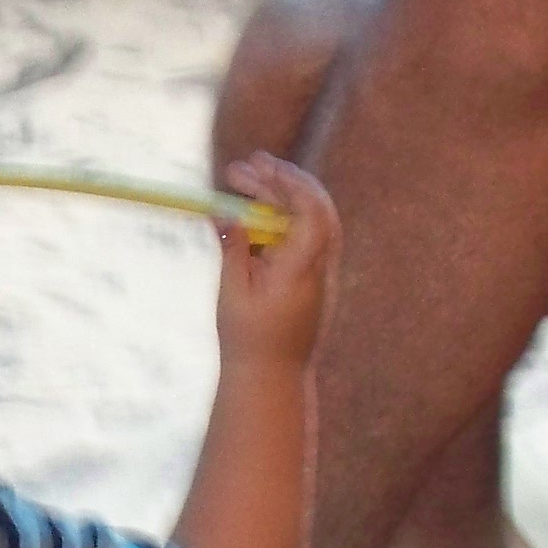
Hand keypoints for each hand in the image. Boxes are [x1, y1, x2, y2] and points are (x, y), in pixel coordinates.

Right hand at [209, 153, 338, 369]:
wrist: (273, 380)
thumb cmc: (248, 340)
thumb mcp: (232, 292)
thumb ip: (233, 248)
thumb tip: (224, 211)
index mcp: (302, 270)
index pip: (311, 211)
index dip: (288, 181)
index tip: (257, 167)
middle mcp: (320, 268)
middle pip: (315, 207)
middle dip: (281, 181)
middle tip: (241, 168)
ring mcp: (323, 274)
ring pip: (311, 220)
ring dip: (280, 198)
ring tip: (241, 185)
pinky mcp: (316, 280)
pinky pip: (305, 238)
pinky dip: (283, 219)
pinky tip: (252, 216)